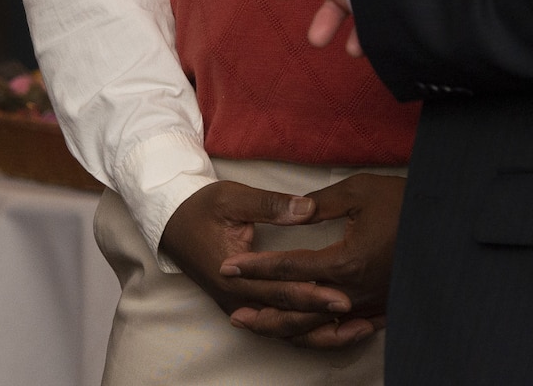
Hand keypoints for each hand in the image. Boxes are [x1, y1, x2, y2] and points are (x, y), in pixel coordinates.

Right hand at [159, 182, 364, 346]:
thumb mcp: (233, 198)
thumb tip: (307, 208)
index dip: (312, 295)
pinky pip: (280, 328)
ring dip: (322, 333)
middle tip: (361, 315)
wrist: (171, 222)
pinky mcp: (246, 307)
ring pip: (286, 332)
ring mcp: (241, 307)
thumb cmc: (201, 207)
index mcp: (233, 275)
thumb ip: (270, 205)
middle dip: (324, 317)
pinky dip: (310, 331)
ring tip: (361, 329)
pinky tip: (338, 328)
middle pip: (287, 317)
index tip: (343, 295)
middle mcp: (237, 299)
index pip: (279, 291)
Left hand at [224, 174, 403, 347]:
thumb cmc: (404, 203)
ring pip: (319, 325)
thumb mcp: (358, 191)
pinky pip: (345, 328)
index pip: (289, 268)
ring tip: (259, 325)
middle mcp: (355, 290)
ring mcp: (370, 303)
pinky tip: (304, 331)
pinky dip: (320, 332)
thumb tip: (292, 209)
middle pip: (299, 309)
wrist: (447, 224)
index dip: (257, 267)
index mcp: (345, 261)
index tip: (230, 265)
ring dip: (286, 327)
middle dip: (264, 311)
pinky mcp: (383, 307)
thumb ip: (319, 204)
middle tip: (233, 312)